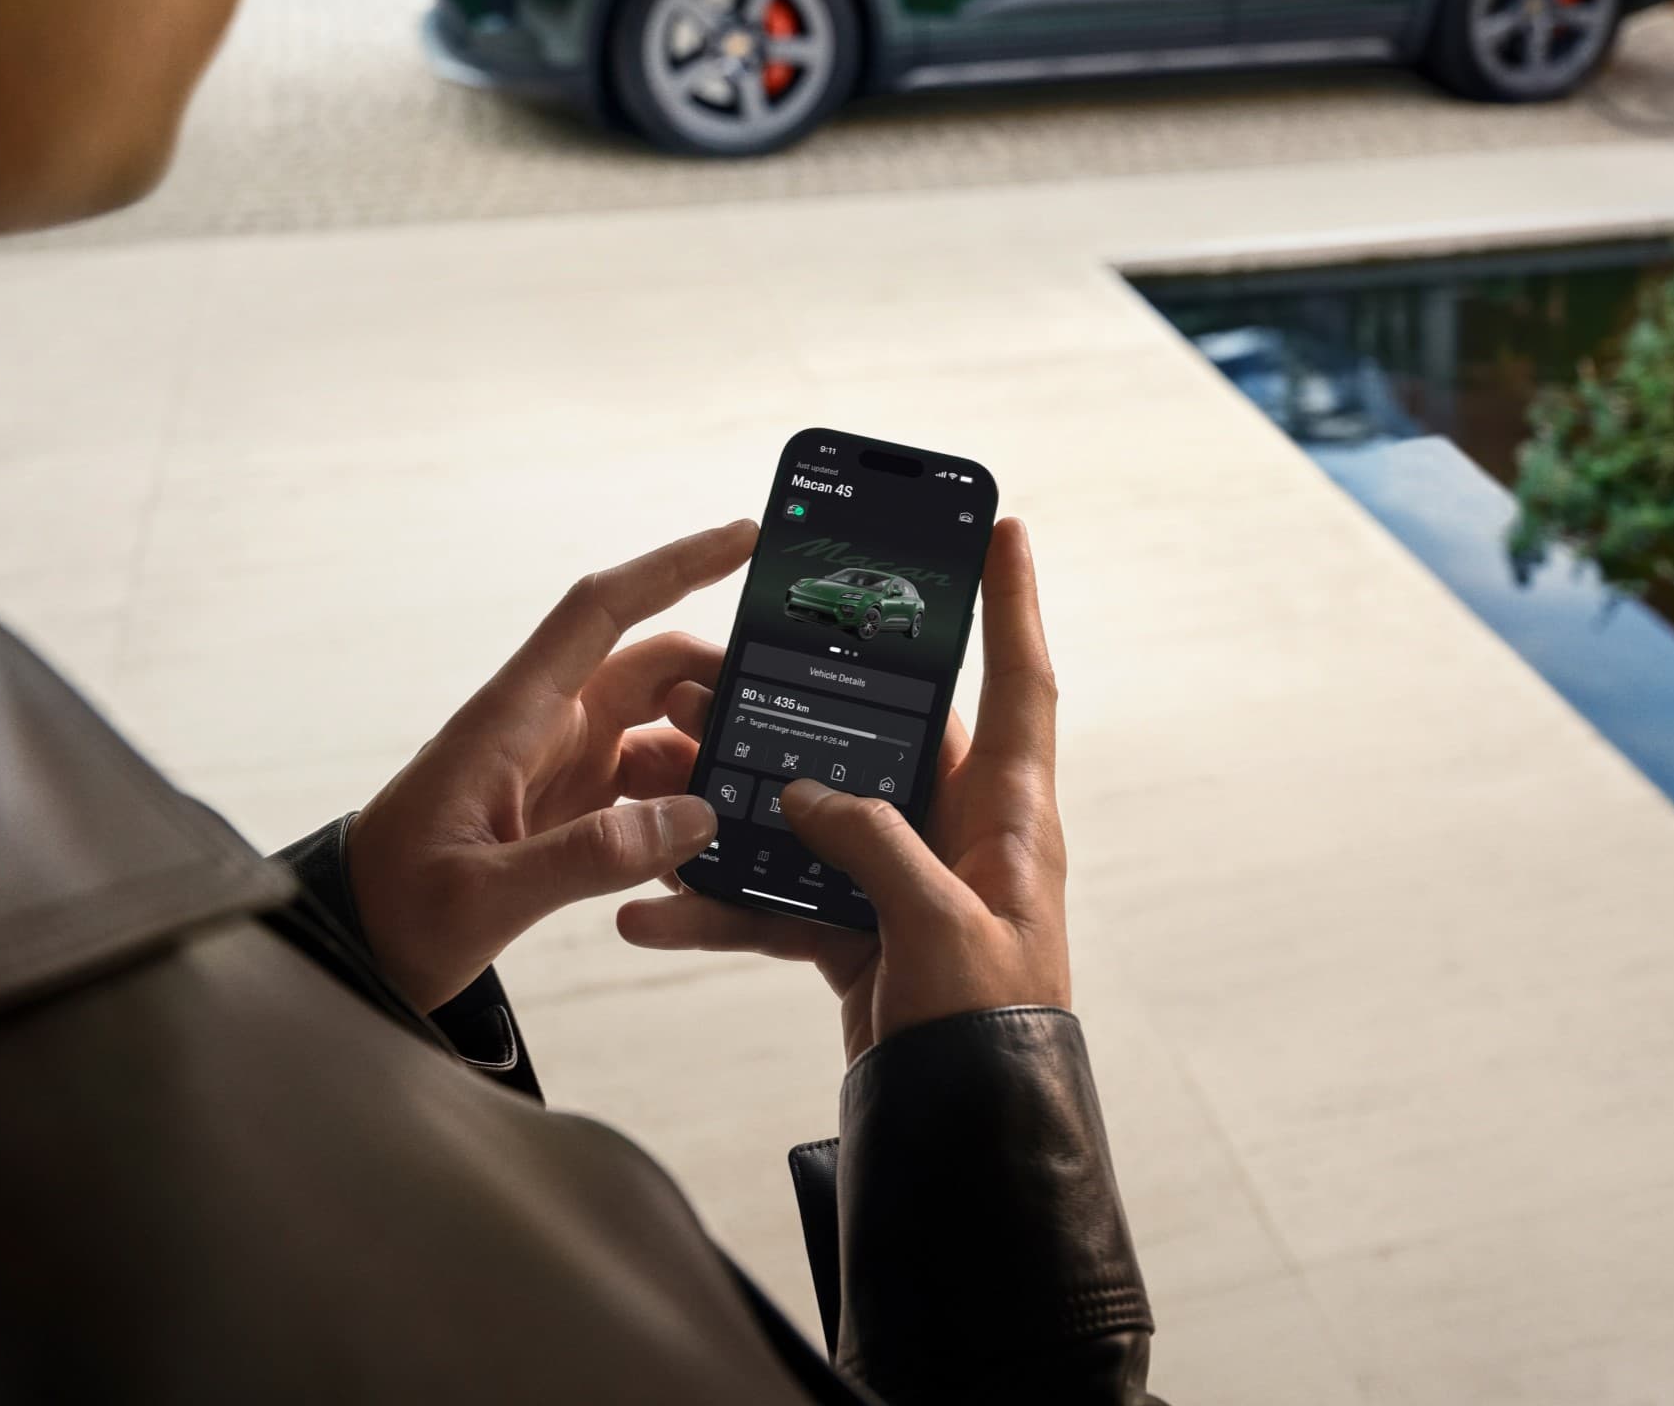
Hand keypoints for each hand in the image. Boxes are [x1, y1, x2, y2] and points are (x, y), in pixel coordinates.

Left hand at [346, 521, 753, 1012]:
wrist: (348, 950)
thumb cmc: (391, 910)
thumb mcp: (481, 895)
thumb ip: (585, 857)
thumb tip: (691, 819)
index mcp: (513, 716)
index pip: (602, 610)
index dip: (674, 564)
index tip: (743, 537)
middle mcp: (542, 727)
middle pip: (650, 668)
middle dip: (718, 681)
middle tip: (781, 718)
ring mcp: (556, 767)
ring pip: (657, 729)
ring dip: (707, 753)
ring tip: (755, 796)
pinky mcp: (565, 811)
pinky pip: (645, 786)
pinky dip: (684, 807)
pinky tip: (709, 848)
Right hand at [618, 518, 1068, 1066]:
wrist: (967, 1145)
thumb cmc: (996, 1037)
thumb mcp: (942, 928)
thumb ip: (874, 843)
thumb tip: (804, 793)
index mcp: (1007, 816)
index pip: (1019, 680)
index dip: (1012, 604)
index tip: (1005, 529)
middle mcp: (957, 835)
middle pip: (876, 738)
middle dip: (794, 705)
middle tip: (721, 666)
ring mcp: (902, 883)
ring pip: (808, 817)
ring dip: (735, 804)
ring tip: (658, 774)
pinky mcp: (859, 934)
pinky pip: (780, 899)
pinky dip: (721, 904)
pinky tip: (654, 912)